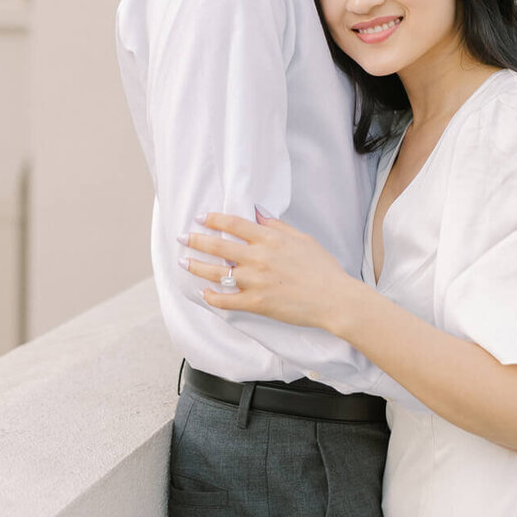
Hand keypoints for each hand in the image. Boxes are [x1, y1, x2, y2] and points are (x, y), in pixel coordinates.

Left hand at [179, 211, 359, 330]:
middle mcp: (258, 257)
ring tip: (184, 262)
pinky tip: (204, 293)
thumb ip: (276, 226)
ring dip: (197, 266)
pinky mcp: (256, 303)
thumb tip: (258, 213)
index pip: (234, 224)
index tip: (201, 218)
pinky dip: (212, 297)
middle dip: (196, 240)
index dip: (214, 220)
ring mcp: (255, 281)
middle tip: (183, 237)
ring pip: (216, 273)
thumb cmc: (322, 268)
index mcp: (269, 239)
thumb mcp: (302, 238)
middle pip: (218, 246)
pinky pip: (226, 301)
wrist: (334, 298)